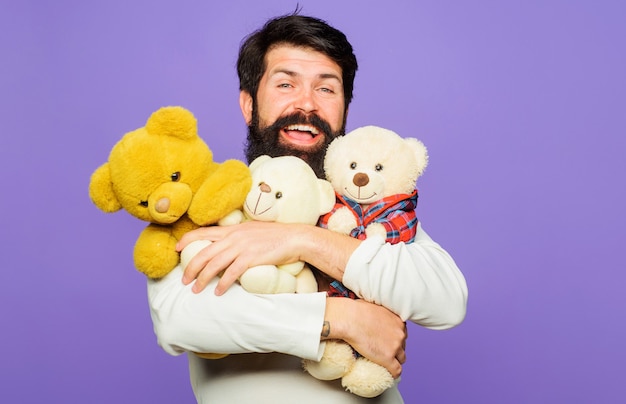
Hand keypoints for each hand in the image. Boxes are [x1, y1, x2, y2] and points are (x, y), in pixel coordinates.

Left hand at [177, 221, 304, 293]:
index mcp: (232, 229)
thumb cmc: (275, 236)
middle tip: (184, 280)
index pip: (203, 231)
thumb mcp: (252, 230)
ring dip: (202, 278)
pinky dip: (223, 284)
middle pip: (204, 251)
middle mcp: (234, 237)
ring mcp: (242, 247)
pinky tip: (218, 292)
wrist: (294, 238)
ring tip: (196, 289)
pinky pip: (232, 273)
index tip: (177, 249)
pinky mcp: (251, 258)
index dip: (187, 240)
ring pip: (214, 264)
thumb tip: (226, 245)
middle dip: (190, 267)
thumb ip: (237, 236)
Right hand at [324, 297, 406, 378]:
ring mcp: (395, 346)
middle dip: (395, 349)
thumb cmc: (356, 310)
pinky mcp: (387, 358)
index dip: (394, 338)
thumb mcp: (374, 306)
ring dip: (395, 361)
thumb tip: (372, 313)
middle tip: (384, 351)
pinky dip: (393, 373)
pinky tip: (388, 373)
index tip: (388, 341)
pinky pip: (396, 371)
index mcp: (397, 320)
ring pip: (401, 359)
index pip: (402, 333)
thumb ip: (380, 312)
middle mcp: (400, 333)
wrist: (350, 319)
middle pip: (402, 346)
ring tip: (385, 363)